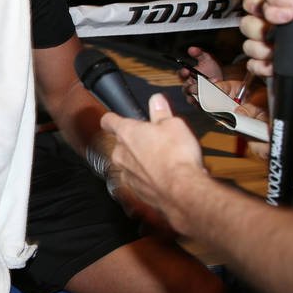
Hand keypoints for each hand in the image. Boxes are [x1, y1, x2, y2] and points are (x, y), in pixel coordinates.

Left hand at [101, 94, 207, 233]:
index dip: (112, 118)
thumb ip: (161, 112)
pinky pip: (140, 179)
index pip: (109, 121)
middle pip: (123, 143)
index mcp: (127, 133)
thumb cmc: (176, 157)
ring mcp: (127, 174)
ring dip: (144, 160)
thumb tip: (156, 101)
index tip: (114, 118)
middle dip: (137, 141)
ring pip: (131, 162)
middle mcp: (122, 154)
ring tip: (166, 159)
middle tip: (157, 140)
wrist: (183, 190)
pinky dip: (150, 177)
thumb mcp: (174, 124)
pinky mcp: (137, 191)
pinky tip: (167, 174)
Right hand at [179, 46, 222, 100]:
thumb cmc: (212, 69)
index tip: (187, 70)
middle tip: (200, 82)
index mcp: (188, 76)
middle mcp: (189, 87)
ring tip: (206, 91)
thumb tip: (191, 49)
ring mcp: (195, 96)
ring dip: (199, 94)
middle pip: (186, 88)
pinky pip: (199, 106)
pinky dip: (203, 103)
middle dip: (193, 85)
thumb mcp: (207, 59)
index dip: (183, 73)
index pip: (181, 75)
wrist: (224, 79)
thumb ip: (199, 53)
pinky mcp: (202, 104)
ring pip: (192, 98)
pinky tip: (209, 99)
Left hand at [247, 122, 292, 185]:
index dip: (253, 136)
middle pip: (264, 156)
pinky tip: (290, 152)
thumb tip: (265, 127)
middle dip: (261, 143)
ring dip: (271, 152)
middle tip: (261, 130)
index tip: (244, 127)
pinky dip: (282, 160)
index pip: (263, 147)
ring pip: (272, 163)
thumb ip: (287, 130)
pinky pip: (283, 169)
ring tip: (279, 141)